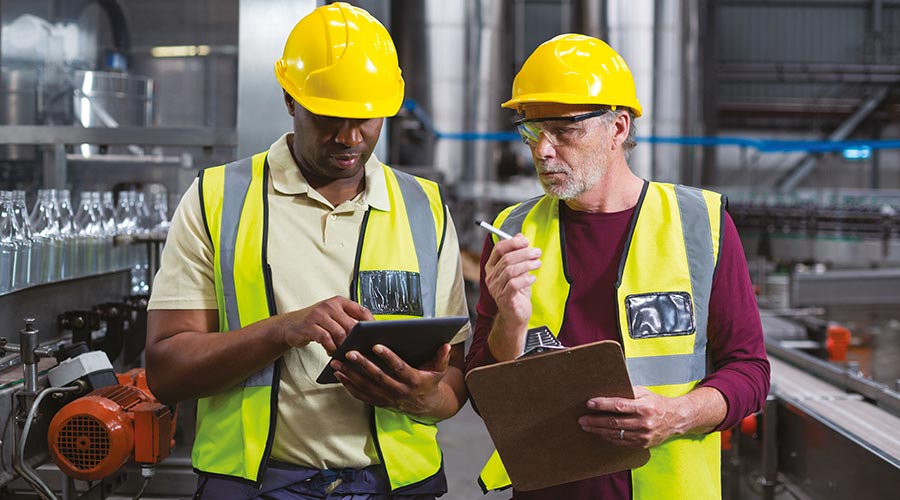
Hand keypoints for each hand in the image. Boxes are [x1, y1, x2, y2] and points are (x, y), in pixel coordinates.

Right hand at [276, 296, 373, 354]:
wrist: (291, 325)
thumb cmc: (316, 322)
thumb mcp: (333, 316)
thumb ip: (348, 320)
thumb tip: (370, 333)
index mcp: (339, 302)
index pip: (361, 310)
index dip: (371, 323)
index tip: (377, 334)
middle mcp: (330, 306)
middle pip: (352, 324)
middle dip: (357, 339)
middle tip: (359, 349)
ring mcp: (319, 315)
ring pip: (340, 333)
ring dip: (343, 346)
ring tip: (343, 352)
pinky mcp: (310, 326)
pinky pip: (326, 339)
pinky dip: (331, 348)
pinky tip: (331, 352)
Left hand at [330, 342, 451, 417]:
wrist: (427, 407)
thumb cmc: (430, 382)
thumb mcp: (439, 370)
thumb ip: (442, 357)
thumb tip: (447, 345)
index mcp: (414, 381)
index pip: (399, 367)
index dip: (388, 357)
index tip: (376, 345)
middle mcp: (399, 391)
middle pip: (378, 377)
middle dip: (362, 364)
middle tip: (349, 352)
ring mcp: (388, 399)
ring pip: (366, 387)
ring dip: (350, 375)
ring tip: (337, 363)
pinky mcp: (380, 403)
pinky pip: (362, 396)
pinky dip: (349, 386)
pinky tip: (340, 376)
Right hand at [484, 234, 540, 328]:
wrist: (516, 316)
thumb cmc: (516, 293)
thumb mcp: (518, 271)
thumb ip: (518, 254)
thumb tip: (520, 236)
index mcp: (492, 268)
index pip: (498, 249)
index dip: (512, 243)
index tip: (526, 241)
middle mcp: (491, 277)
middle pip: (506, 258)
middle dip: (524, 253)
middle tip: (537, 252)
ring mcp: (496, 288)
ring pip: (510, 270)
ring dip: (527, 264)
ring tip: (538, 263)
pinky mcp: (505, 298)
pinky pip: (514, 284)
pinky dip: (526, 279)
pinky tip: (533, 278)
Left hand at [578, 386, 688, 448]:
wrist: (676, 419)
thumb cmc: (657, 403)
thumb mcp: (644, 393)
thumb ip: (627, 392)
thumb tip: (606, 391)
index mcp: (644, 407)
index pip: (619, 406)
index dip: (602, 405)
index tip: (589, 403)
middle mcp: (644, 423)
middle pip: (614, 422)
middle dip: (595, 421)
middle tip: (582, 419)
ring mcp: (643, 436)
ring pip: (616, 434)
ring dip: (598, 430)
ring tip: (586, 426)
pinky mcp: (642, 444)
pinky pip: (621, 442)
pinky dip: (609, 437)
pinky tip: (600, 433)